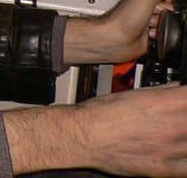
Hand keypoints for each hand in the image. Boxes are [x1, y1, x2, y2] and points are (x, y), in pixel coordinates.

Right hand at [5, 84, 186, 175]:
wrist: (82, 137)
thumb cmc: (101, 114)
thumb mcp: (133, 94)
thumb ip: (162, 92)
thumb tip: (176, 89)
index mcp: (165, 102)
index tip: (183, 100)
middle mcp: (173, 125)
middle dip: (185, 116)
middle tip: (177, 117)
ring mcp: (172, 149)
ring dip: (186, 135)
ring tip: (174, 132)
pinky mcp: (166, 169)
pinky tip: (179, 150)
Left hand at [63, 0, 174, 65]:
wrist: (115, 40)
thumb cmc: (122, 18)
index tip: (166, 0)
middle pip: (178, 4)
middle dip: (170, 12)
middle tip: (155, 13)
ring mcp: (156, 14)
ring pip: (177, 18)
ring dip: (167, 23)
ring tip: (151, 23)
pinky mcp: (158, 28)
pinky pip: (173, 30)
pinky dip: (166, 33)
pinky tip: (152, 32)